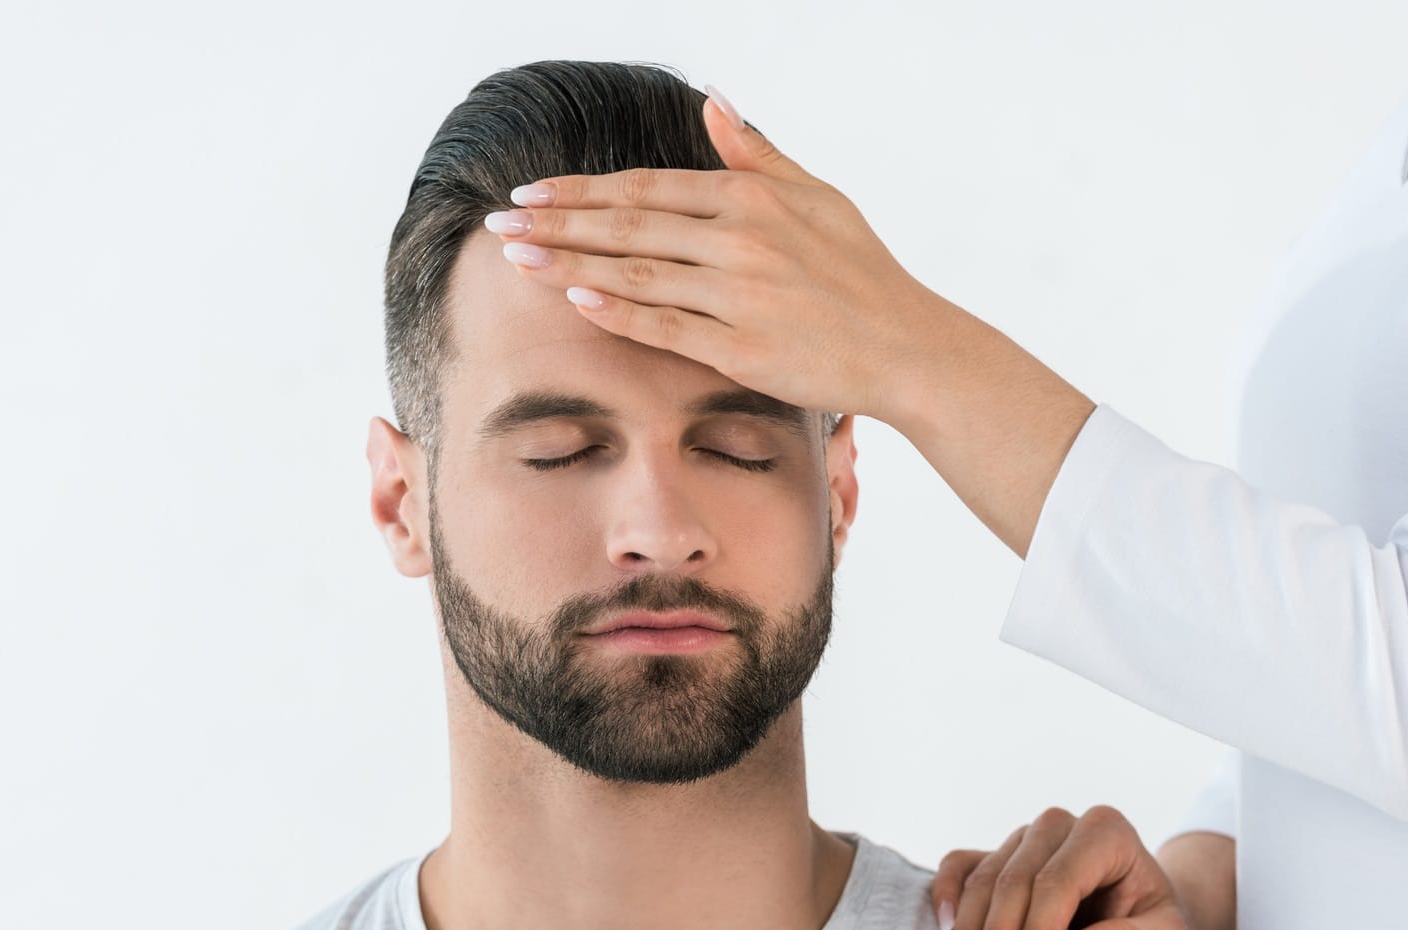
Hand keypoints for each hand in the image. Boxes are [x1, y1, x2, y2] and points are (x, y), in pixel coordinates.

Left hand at [486, 85, 951, 423]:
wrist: (907, 346)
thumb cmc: (862, 273)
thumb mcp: (819, 197)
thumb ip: (757, 154)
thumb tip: (712, 102)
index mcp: (753, 198)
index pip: (646, 188)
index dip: (582, 190)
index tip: (531, 193)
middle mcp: (742, 239)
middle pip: (629, 224)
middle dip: (557, 221)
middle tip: (499, 222)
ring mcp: (742, 294)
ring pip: (636, 271)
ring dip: (568, 262)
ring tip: (515, 258)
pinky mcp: (745, 348)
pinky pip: (666, 326)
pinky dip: (617, 311)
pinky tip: (573, 299)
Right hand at [928, 805, 1206, 929]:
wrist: (1147, 915)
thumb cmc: (1160, 929)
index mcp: (1107, 833)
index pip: (1058, 882)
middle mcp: (1061, 825)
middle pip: (1014, 880)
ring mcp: (1026, 837)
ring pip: (983, 878)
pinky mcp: (1000, 854)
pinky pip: (961, 865)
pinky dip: (947, 894)